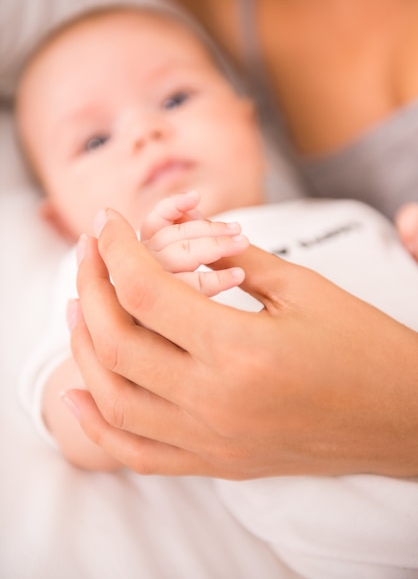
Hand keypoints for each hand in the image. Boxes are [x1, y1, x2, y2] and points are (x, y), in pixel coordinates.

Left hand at [68, 209, 417, 478]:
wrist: (400, 418)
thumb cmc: (363, 346)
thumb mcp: (301, 288)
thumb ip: (234, 261)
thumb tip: (187, 240)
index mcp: (240, 350)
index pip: (146, 291)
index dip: (116, 248)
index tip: (107, 221)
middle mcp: (215, 402)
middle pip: (117, 342)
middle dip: (90, 288)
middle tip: (90, 253)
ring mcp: (211, 440)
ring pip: (114, 399)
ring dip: (85, 348)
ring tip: (78, 307)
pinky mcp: (216, 461)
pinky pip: (137, 453)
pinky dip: (98, 424)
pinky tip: (78, 394)